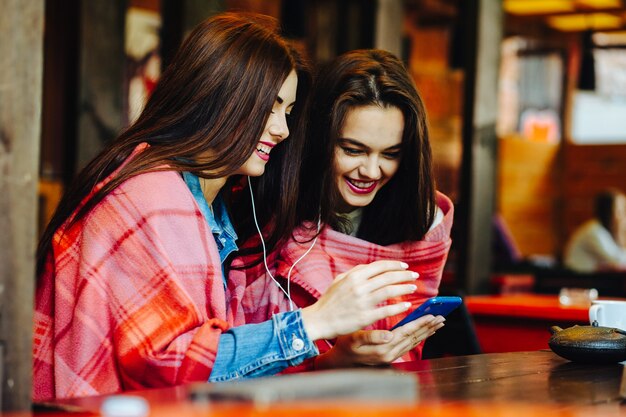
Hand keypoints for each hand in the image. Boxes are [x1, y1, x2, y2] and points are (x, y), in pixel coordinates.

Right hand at [301, 260, 417, 340]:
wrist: (320, 320)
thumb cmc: (329, 301)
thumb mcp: (339, 280)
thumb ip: (355, 272)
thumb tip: (369, 267)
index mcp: (354, 276)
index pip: (380, 266)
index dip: (395, 265)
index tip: (404, 266)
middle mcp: (359, 287)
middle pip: (388, 277)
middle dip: (404, 275)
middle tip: (414, 275)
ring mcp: (363, 302)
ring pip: (390, 291)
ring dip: (404, 288)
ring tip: (413, 288)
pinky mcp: (365, 317)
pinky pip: (386, 310)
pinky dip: (398, 306)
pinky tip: (407, 305)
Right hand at [313, 315, 444, 367]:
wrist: (342, 360)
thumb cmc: (346, 345)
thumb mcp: (354, 338)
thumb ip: (371, 336)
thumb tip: (389, 335)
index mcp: (383, 348)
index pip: (406, 332)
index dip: (420, 323)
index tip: (432, 314)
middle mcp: (390, 354)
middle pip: (414, 337)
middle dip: (429, 326)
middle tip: (442, 316)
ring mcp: (392, 356)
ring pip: (414, 341)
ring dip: (427, 332)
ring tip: (439, 323)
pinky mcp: (392, 356)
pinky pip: (410, 345)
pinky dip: (420, 336)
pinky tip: (426, 331)